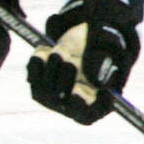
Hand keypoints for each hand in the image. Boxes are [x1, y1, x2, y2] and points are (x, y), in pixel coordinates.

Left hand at [27, 0, 139, 124]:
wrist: (88, 29)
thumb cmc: (107, 40)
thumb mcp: (111, 46)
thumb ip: (105, 62)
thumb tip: (98, 80)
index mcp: (99, 99)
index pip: (86, 114)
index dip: (80, 107)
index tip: (77, 92)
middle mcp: (75, 101)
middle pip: (61, 103)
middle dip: (64, 80)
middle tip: (70, 60)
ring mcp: (56, 92)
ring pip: (43, 90)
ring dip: (51, 67)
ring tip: (62, 50)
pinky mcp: (41, 79)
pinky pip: (32, 76)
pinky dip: (37, 61)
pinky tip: (45, 49)